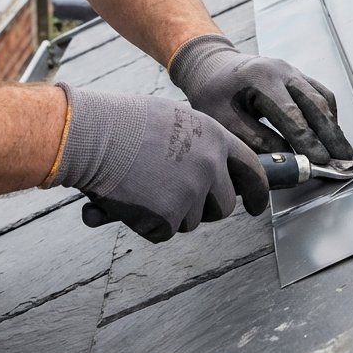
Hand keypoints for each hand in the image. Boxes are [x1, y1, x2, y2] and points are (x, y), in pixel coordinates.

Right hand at [47, 83, 268, 242]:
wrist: (94, 135)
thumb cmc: (125, 123)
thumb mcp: (175, 120)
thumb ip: (199, 145)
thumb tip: (211, 170)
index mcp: (214, 137)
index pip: (251, 169)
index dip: (258, 191)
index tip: (259, 206)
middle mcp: (209, 166)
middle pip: (224, 206)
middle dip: (207, 209)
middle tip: (179, 200)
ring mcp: (191, 193)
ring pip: (191, 221)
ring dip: (170, 213)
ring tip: (143, 185)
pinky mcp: (168, 216)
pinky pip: (163, 232)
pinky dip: (146, 223)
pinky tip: (131, 198)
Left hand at [169, 35, 352, 164]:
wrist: (213, 69)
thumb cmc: (214, 96)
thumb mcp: (222, 121)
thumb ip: (252, 142)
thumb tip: (285, 161)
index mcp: (259, 78)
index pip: (289, 115)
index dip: (305, 141)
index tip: (317, 162)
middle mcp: (280, 70)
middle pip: (312, 104)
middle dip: (328, 135)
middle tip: (341, 160)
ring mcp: (292, 71)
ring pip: (321, 98)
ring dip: (333, 126)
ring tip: (342, 151)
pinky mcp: (298, 75)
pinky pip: (321, 93)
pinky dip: (329, 114)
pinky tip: (331, 133)